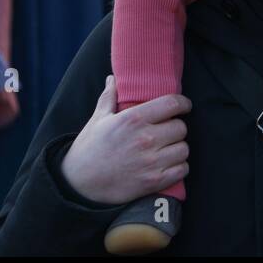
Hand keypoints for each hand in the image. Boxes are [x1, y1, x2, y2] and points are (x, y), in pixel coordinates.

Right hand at [59, 75, 190, 205]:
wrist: (79, 184)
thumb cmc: (89, 149)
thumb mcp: (98, 119)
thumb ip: (109, 97)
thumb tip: (113, 78)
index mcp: (133, 119)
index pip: (172, 104)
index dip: (183, 103)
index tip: (184, 106)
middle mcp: (146, 139)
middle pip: (181, 127)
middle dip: (176, 127)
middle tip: (168, 130)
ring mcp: (151, 162)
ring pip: (183, 149)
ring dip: (178, 147)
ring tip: (168, 147)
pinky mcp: (154, 182)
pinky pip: (182, 169)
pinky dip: (178, 167)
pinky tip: (168, 164)